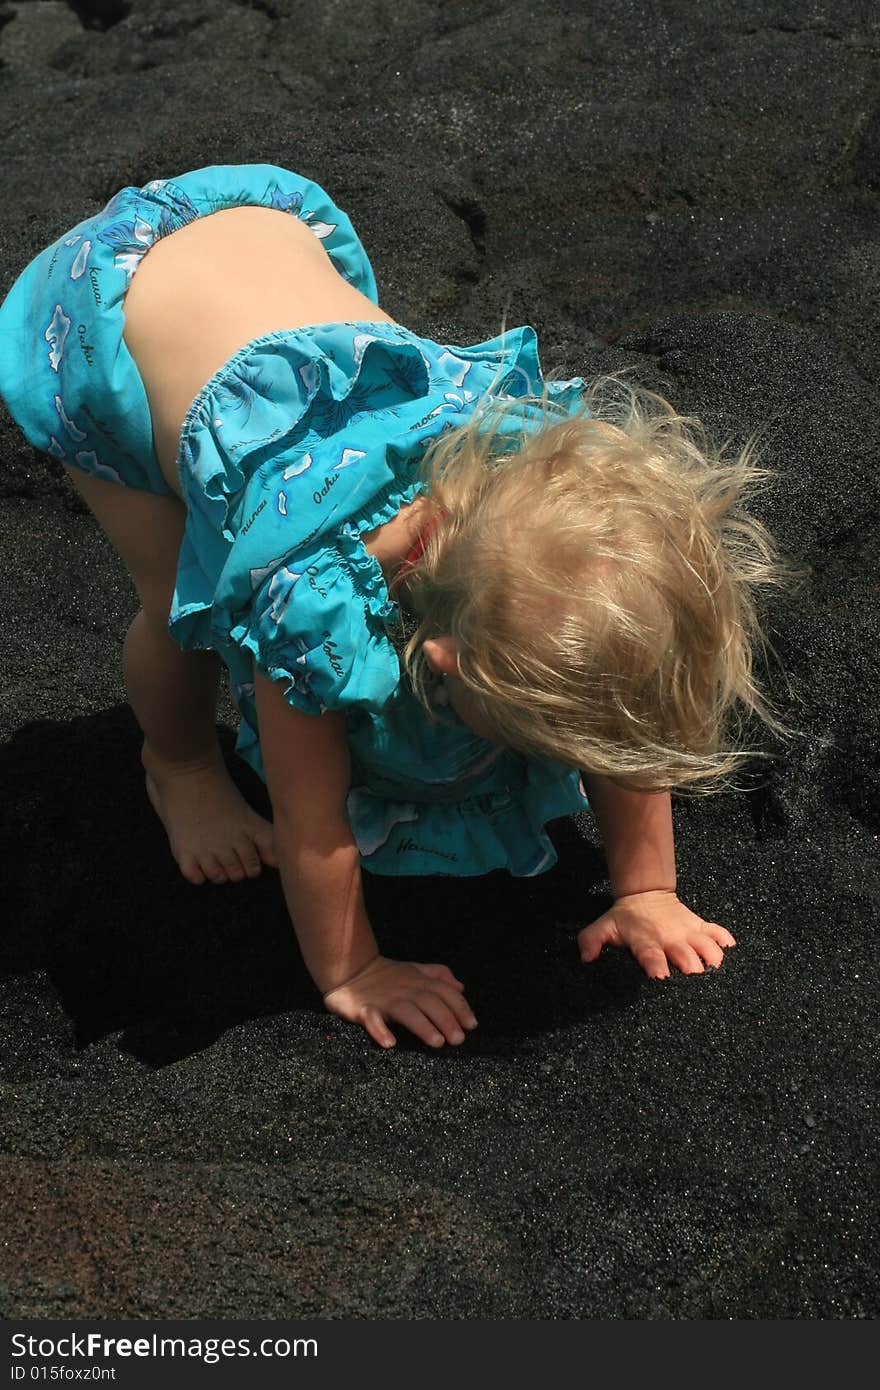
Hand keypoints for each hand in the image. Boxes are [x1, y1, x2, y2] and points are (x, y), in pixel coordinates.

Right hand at [322, 955, 478, 1048]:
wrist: (350, 969)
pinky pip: (371, 1020)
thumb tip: (461, 987)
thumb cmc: (388, 975)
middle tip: (458, 1040)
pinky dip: (379, 1030)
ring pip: (406, 1011)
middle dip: (446, 1019)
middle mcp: (404, 990)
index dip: (459, 1007)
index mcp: (418, 981)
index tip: (471, 1024)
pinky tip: (389, 1043)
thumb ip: (439, 976)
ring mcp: (384, 1000)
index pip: (444, 992)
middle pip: (429, 1002)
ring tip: (437, 1042)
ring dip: (423, 1025)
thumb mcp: (416, 970)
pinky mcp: (363, 1009)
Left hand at [578, 889, 735, 978]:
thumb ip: (591, 941)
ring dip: (713, 956)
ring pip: (707, 944)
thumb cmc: (624, 920)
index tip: (662, 976)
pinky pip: (718, 931)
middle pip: (686, 954)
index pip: (651, 954)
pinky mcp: (700, 926)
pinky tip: (730, 949)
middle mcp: (669, 937)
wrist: (645, 895)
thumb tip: (587, 958)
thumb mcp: (603, 927)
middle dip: (692, 968)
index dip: (656, 965)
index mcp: (645, 940)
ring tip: (717, 968)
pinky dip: (725, 940)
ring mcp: (687, 931)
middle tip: (695, 979)